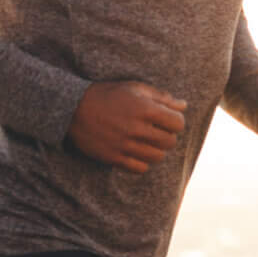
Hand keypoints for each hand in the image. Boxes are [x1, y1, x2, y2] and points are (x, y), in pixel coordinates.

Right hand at [67, 80, 187, 173]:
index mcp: (144, 109)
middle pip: (169, 142)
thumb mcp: (134, 88)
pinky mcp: (114, 158)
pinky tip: (136, 152)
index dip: (176, 121)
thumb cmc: (107, 95)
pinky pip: (140, 168)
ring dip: (156, 150)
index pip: (177, 123)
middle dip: (167, 136)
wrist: (74, 109)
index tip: (168, 120)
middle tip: (157, 130)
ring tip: (147, 141)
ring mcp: (125, 145)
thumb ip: (161, 97)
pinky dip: (142, 162)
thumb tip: (184, 105)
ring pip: (157, 157)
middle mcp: (136, 128)